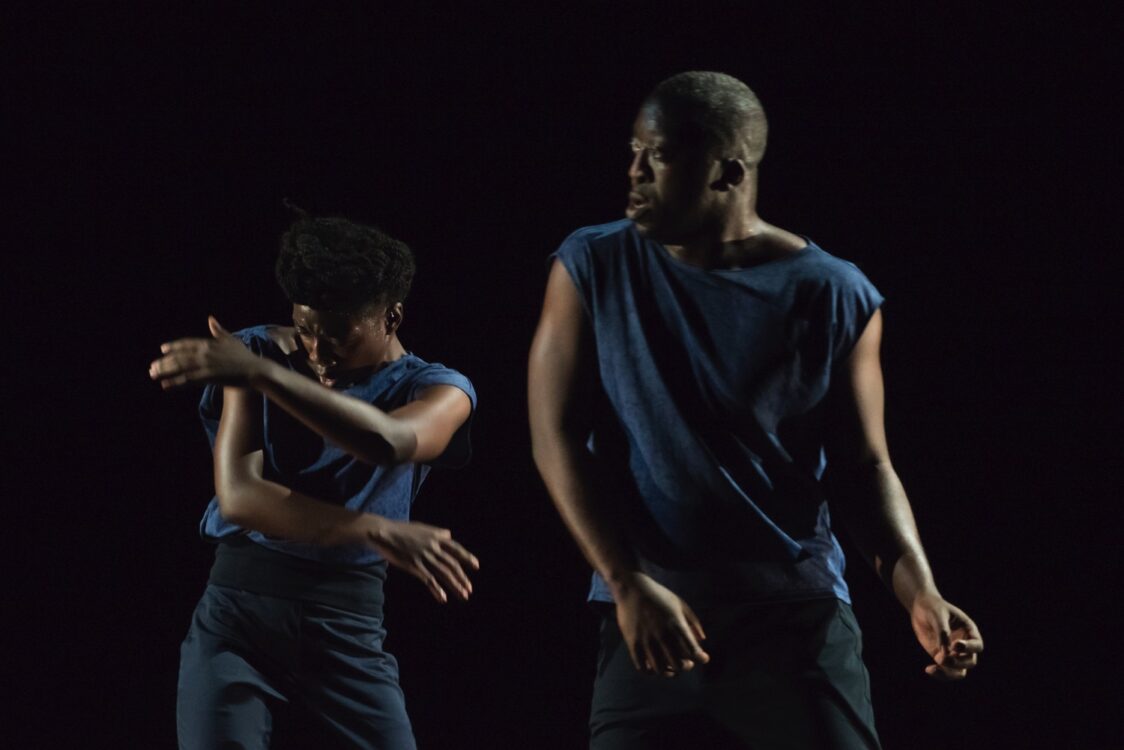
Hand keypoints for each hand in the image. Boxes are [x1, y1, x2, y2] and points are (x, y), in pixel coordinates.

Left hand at [149, 317, 264, 388]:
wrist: (257, 370)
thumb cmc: (246, 357)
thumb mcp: (231, 340)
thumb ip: (219, 331)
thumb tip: (211, 318)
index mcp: (209, 344)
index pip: (186, 344)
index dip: (174, 347)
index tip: (163, 349)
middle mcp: (205, 353)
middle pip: (179, 356)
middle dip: (164, 362)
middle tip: (152, 367)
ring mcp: (206, 365)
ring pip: (180, 367)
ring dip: (165, 371)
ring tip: (154, 375)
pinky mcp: (208, 377)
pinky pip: (187, 380)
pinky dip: (175, 382)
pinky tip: (165, 386)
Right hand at [365, 517, 479, 602]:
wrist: (383, 532)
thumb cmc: (401, 530)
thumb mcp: (422, 527)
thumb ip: (437, 532)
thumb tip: (449, 534)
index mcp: (436, 536)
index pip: (456, 548)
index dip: (467, 557)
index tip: (476, 566)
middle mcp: (432, 546)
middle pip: (452, 564)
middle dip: (462, 577)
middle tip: (469, 589)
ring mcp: (423, 556)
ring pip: (443, 573)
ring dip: (455, 585)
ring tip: (463, 595)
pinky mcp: (413, 565)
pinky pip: (428, 579)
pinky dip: (437, 590)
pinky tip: (443, 598)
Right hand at [613, 572, 709, 676]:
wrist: (632, 588)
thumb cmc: (659, 595)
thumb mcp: (680, 604)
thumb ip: (693, 622)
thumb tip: (702, 640)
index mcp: (676, 625)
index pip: (693, 651)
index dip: (701, 658)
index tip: (703, 658)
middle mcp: (662, 636)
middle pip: (678, 665)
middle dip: (686, 666)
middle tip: (687, 663)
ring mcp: (646, 641)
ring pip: (661, 669)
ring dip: (670, 672)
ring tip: (672, 668)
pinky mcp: (633, 644)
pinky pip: (642, 667)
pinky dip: (650, 671)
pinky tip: (654, 666)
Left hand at [910, 592, 983, 680]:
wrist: (920, 608)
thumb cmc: (933, 607)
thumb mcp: (937, 615)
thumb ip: (942, 632)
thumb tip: (945, 652)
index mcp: (969, 631)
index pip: (977, 645)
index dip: (969, 648)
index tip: (955, 645)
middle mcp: (964, 644)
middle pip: (970, 661)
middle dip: (958, 663)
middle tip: (942, 658)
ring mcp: (953, 653)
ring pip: (959, 671)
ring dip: (948, 673)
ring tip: (934, 667)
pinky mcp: (941, 657)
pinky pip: (945, 671)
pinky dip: (939, 673)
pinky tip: (929, 670)